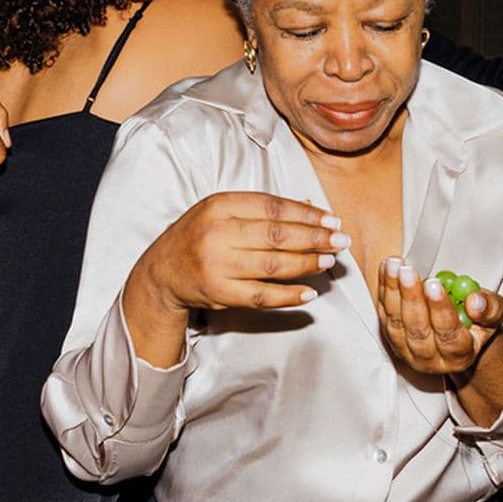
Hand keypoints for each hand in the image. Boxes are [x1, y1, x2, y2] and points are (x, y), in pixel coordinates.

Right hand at [133, 192, 344, 313]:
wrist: (161, 271)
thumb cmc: (199, 236)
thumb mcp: (222, 212)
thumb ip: (263, 209)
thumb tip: (309, 205)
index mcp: (219, 205)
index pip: (272, 206)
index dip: (306, 214)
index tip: (331, 219)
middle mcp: (217, 233)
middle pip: (276, 235)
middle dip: (314, 238)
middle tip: (340, 241)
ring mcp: (217, 264)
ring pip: (272, 265)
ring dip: (306, 263)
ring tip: (329, 262)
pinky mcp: (219, 293)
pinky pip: (261, 296)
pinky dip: (288, 296)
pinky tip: (309, 293)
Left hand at [375, 258, 502, 375]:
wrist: (458, 334)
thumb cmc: (478, 323)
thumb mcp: (494, 314)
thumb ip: (490, 308)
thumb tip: (474, 302)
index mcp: (459, 357)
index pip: (448, 336)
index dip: (440, 310)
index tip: (434, 284)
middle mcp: (430, 360)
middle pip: (417, 331)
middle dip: (411, 298)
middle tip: (408, 271)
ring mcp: (407, 351)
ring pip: (396, 324)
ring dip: (393, 292)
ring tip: (394, 264)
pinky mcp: (391, 338)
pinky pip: (384, 314)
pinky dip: (384, 290)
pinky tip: (387, 268)